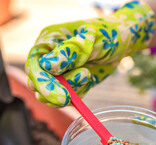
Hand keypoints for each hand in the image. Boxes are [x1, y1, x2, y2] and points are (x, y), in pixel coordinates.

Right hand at [25, 1, 154, 105]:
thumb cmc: (106, 34)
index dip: (42, 81)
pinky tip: (89, 80)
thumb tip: (46, 65)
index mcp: (48, 42)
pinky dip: (77, 95)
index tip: (60, 94)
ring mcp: (57, 74)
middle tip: (74, 91)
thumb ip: (69, 51)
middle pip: (37, 84)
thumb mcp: (90, 39)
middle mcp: (47, 59)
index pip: (34, 65)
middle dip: (54, 92)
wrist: (120, 43)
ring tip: (87, 75)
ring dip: (68, 92)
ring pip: (49, 95)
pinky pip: (66, 99)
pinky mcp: (68, 85)